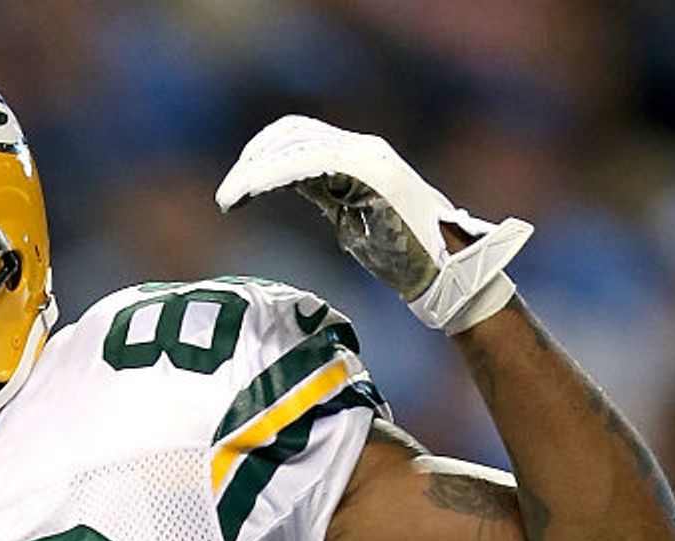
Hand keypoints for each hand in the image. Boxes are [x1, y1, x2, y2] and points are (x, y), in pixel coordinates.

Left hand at [215, 114, 531, 332]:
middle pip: (293, 133)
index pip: (300, 136)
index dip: (262, 153)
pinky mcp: (372, 177)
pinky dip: (275, 175)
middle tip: (227, 196)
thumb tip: (297, 186)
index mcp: (357, 157)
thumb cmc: (404, 254)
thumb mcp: (352, 219)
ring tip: (230, 199)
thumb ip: (327, 196)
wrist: (447, 274)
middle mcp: (363, 149)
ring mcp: (369, 160)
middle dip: (252, 160)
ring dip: (256, 170)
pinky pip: (313, 164)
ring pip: (298, 146)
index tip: (237, 186)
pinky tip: (252, 192)